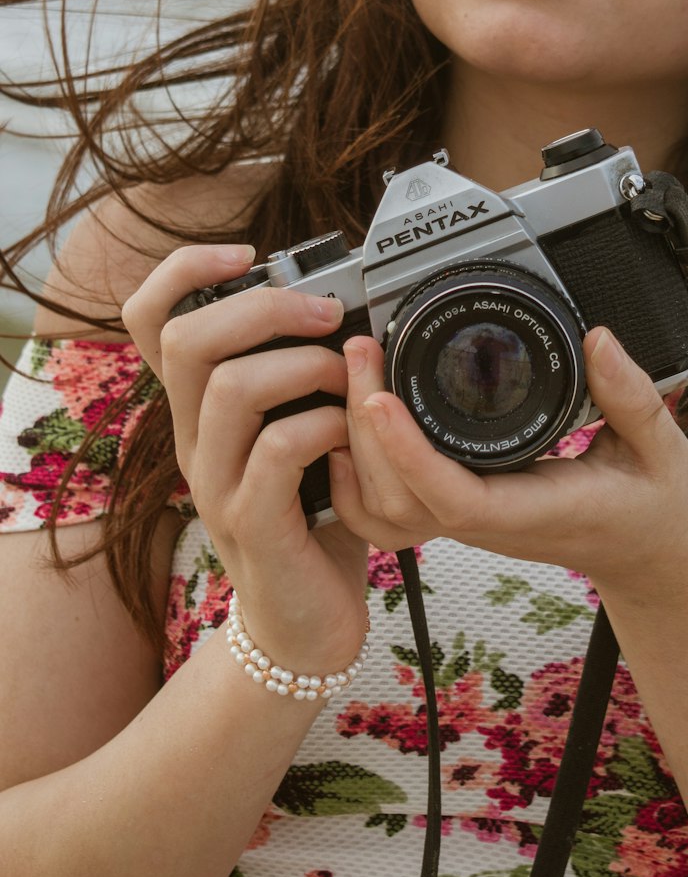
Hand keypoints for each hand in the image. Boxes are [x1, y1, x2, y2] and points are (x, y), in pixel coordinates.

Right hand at [122, 246, 369, 675]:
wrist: (304, 622)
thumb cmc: (311, 514)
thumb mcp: (295, 430)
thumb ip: (300, 374)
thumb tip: (343, 300)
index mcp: (198, 406)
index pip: (148, 320)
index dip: (184, 271)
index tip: (246, 254)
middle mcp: (192, 438)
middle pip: (188, 340)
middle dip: (266, 308)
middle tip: (328, 315)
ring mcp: (215, 482)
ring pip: (232, 388)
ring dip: (307, 366)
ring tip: (349, 379)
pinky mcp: (252, 523)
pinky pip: (277, 450)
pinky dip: (325, 426)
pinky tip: (350, 435)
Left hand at [331, 326, 687, 599]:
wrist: (655, 559)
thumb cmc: (659, 512)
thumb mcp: (664, 450)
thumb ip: (631, 395)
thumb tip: (597, 339)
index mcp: (536, 510)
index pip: (455, 497)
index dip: (408, 453)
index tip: (380, 398)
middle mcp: (492, 521)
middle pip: (401, 499)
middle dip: (367, 428)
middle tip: (361, 352)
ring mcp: (472, 521)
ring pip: (387, 510)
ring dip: (357, 447)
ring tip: (355, 373)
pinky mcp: (463, 511)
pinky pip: (394, 512)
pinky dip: (360, 478)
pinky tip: (356, 429)